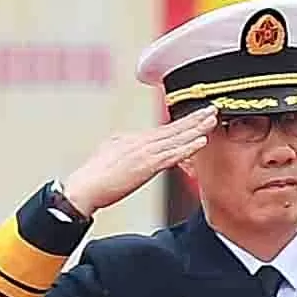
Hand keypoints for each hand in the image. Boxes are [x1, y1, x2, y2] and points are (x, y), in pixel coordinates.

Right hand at [59, 108, 217, 220]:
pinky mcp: (146, 165)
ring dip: (196, 129)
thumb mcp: (110, 152)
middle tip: (211, 109)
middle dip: (194, 118)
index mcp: (133, 139)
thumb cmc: (95, 176)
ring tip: (211, 120)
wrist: (85, 187)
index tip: (196, 116)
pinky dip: (188, 147)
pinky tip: (200, 141)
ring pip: (176, 138)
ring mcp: (145, 152)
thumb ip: (126, 147)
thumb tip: (133, 144)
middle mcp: (141, 141)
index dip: (182, 122)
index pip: (164, 129)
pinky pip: (172, 155)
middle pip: (173, 128)